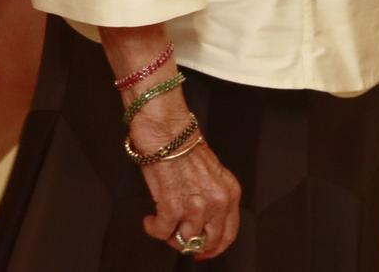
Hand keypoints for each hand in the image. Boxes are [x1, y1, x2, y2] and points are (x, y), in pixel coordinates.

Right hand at [128, 95, 240, 259]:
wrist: (165, 127)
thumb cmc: (181, 141)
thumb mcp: (208, 172)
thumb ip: (209, 196)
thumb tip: (197, 220)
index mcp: (229, 191)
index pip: (228, 233)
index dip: (214, 247)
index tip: (203, 251)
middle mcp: (217, 201)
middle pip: (207, 241)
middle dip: (190, 244)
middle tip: (176, 238)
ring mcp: (197, 206)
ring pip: (183, 239)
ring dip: (169, 233)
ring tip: (159, 220)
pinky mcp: (173, 206)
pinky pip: (163, 231)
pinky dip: (153, 227)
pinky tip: (150, 218)